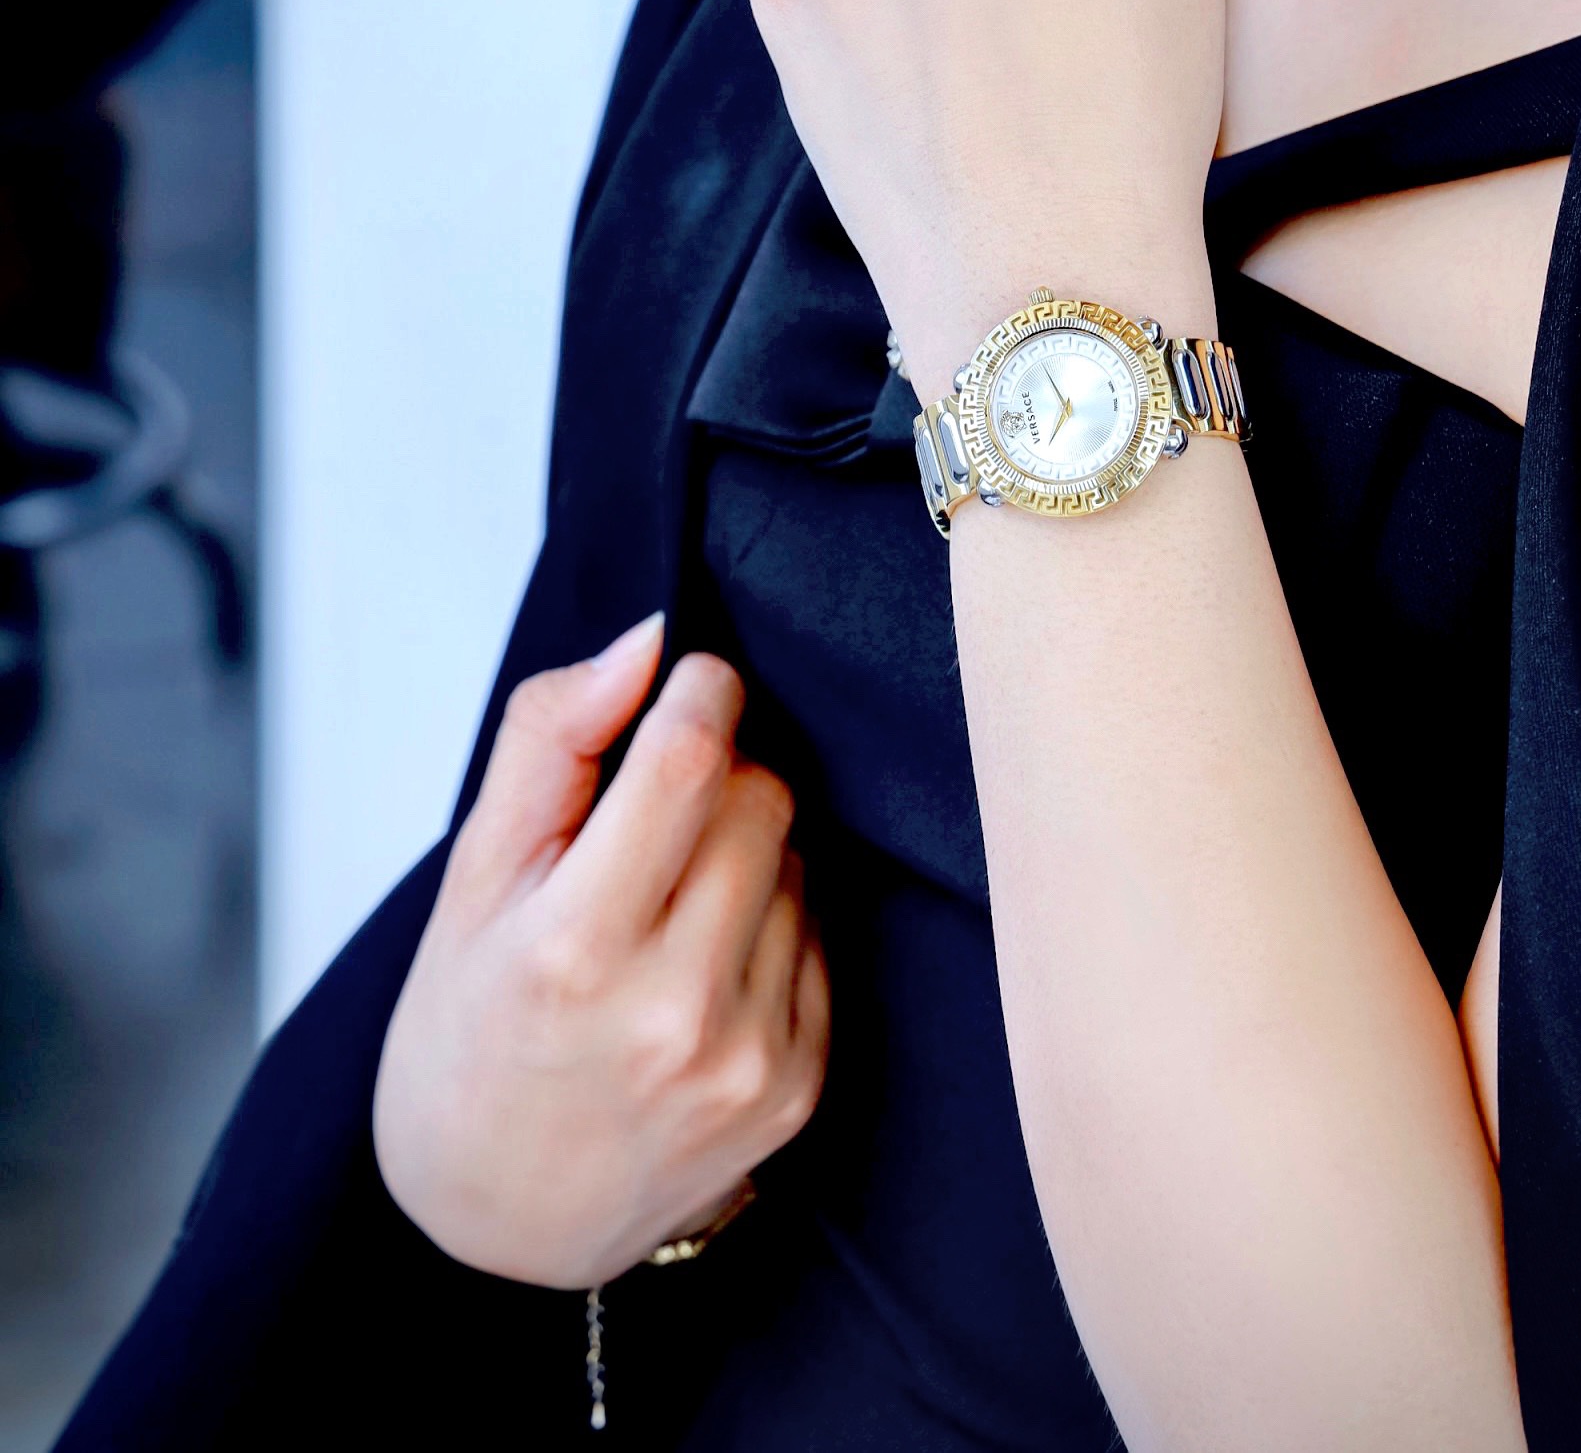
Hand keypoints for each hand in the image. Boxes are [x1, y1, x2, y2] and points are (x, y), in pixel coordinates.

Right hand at [373, 616, 828, 1288]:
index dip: (700, 691)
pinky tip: (703, 964)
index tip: (690, 682)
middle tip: (652, 818)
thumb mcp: (471, 882)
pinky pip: (821, 936)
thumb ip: (549, 741)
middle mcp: (674, 1012)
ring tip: (665, 909)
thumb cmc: (470, 1038)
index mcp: (571, 951)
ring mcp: (749, 1058)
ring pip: (798, 860)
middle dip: (717, 773)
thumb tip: (647, 643)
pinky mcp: (800, 1087)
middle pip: (760, 796)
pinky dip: (771, 924)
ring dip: (745, 852)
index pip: (688, 760)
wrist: (496, 1226)